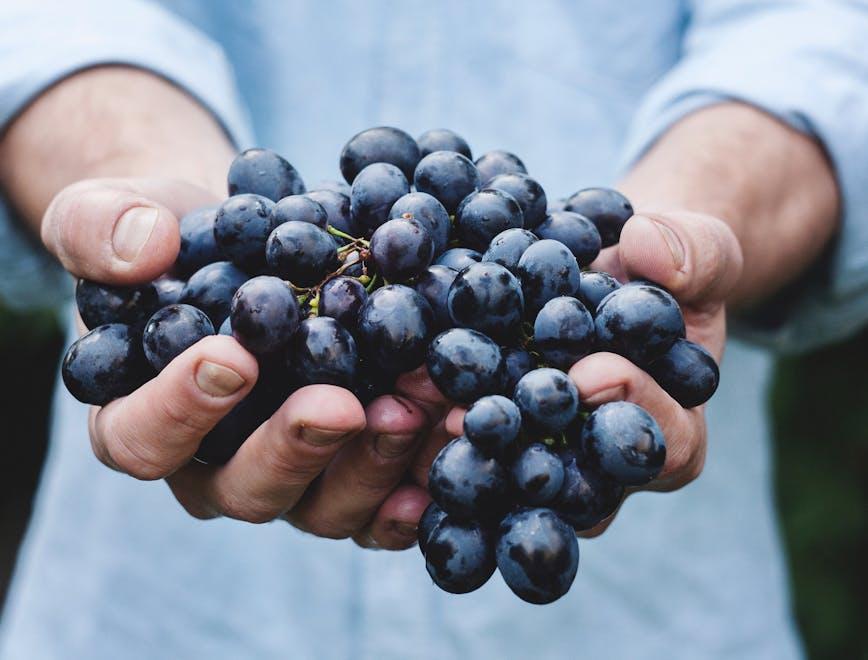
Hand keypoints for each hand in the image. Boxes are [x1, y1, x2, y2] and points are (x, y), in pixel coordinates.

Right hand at [43, 177, 438, 548]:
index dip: (179, 410)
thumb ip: (101, 227)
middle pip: (246, 489)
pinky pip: (385, 503)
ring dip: (374, 463)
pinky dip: (422, 482)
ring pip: (325, 505)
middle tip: (340, 405)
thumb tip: (143, 248)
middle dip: (296, 448)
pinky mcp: (352, 472)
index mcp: (143, 419)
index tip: (231, 357)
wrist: (250, 246)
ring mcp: (293, 477)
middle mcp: (216, 467)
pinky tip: (456, 444)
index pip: (142, 439)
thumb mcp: (116, 213)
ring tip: (418, 408)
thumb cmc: (174, 238)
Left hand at [440, 209, 742, 535]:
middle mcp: (604, 465)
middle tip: (480, 416)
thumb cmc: (665, 269)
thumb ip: (693, 252)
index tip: (592, 371)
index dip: (633, 410)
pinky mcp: (496, 437)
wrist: (612, 271)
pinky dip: (431, 420)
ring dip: (464, 445)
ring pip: (510, 475)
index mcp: (672, 431)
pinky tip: (393, 394)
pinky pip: (466, 443)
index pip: (664, 443)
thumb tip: (648, 249)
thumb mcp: (698, 249)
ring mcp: (545, 457)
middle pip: (574, 481)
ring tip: (422, 406)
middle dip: (528, 446)